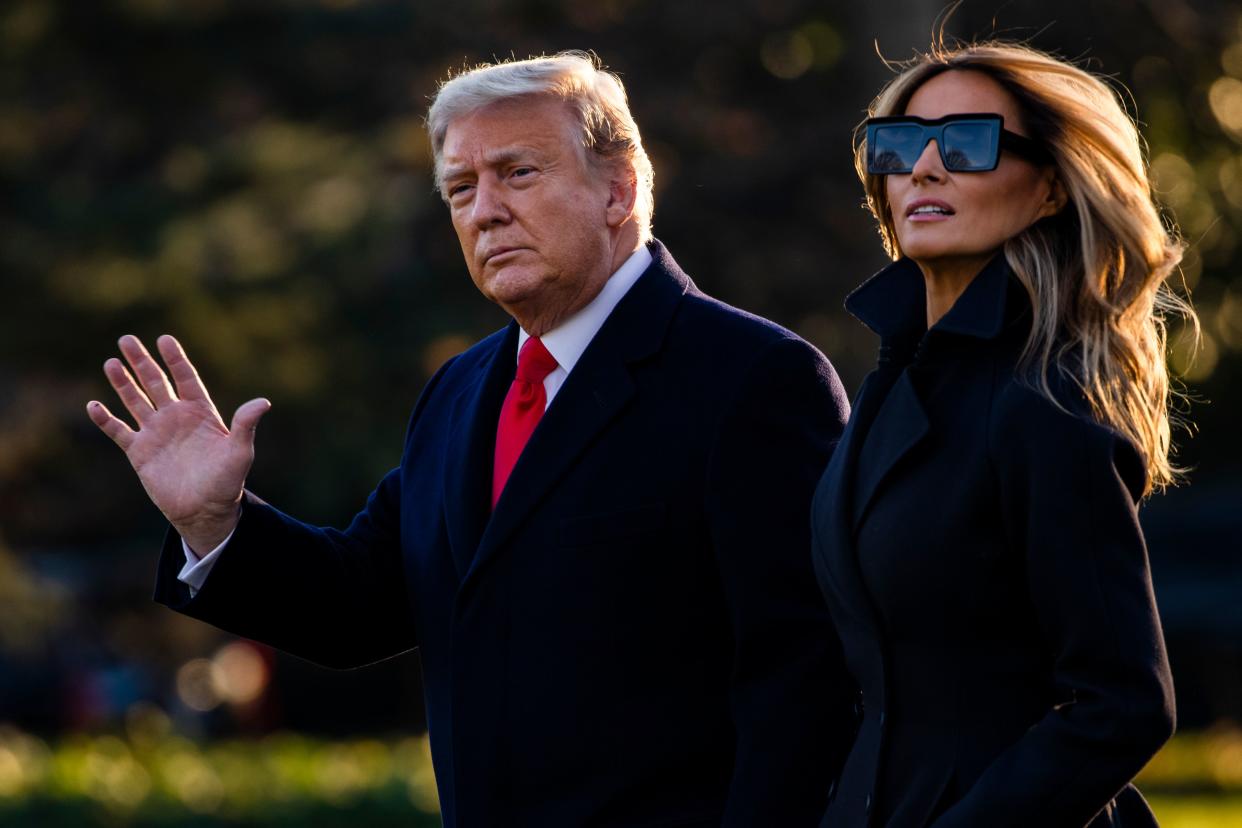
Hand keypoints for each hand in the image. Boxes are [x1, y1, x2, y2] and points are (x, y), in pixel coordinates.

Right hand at [87, 334, 270, 553]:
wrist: (205, 510)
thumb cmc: (228, 481)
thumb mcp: (240, 452)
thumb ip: (246, 425)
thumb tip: (263, 402)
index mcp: (201, 413)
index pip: (186, 378)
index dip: (175, 359)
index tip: (164, 339)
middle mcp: (176, 418)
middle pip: (156, 383)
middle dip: (142, 362)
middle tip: (126, 339)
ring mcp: (156, 433)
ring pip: (135, 401)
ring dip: (122, 383)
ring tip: (110, 363)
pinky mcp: (140, 452)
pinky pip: (119, 431)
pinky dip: (106, 419)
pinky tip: (93, 405)